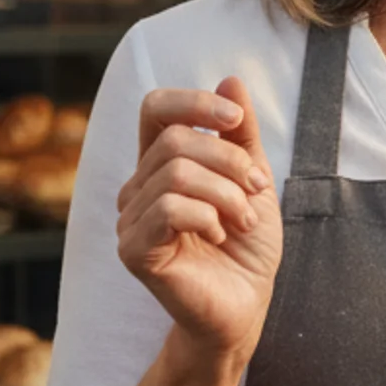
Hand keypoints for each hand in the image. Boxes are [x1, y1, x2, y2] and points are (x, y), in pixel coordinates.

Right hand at [116, 79, 280, 362]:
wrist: (246, 306)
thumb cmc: (247, 246)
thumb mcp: (254, 180)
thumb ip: (241, 134)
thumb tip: (230, 80)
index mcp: (161, 166)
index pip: (156, 109)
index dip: (194, 102)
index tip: (235, 118)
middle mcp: (137, 188)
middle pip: (177, 140)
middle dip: (230, 161)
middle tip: (256, 192)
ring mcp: (130, 219)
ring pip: (177, 173)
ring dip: (226, 194)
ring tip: (242, 221)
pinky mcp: (133, 250)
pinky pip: (168, 208)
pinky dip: (207, 216)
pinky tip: (220, 235)